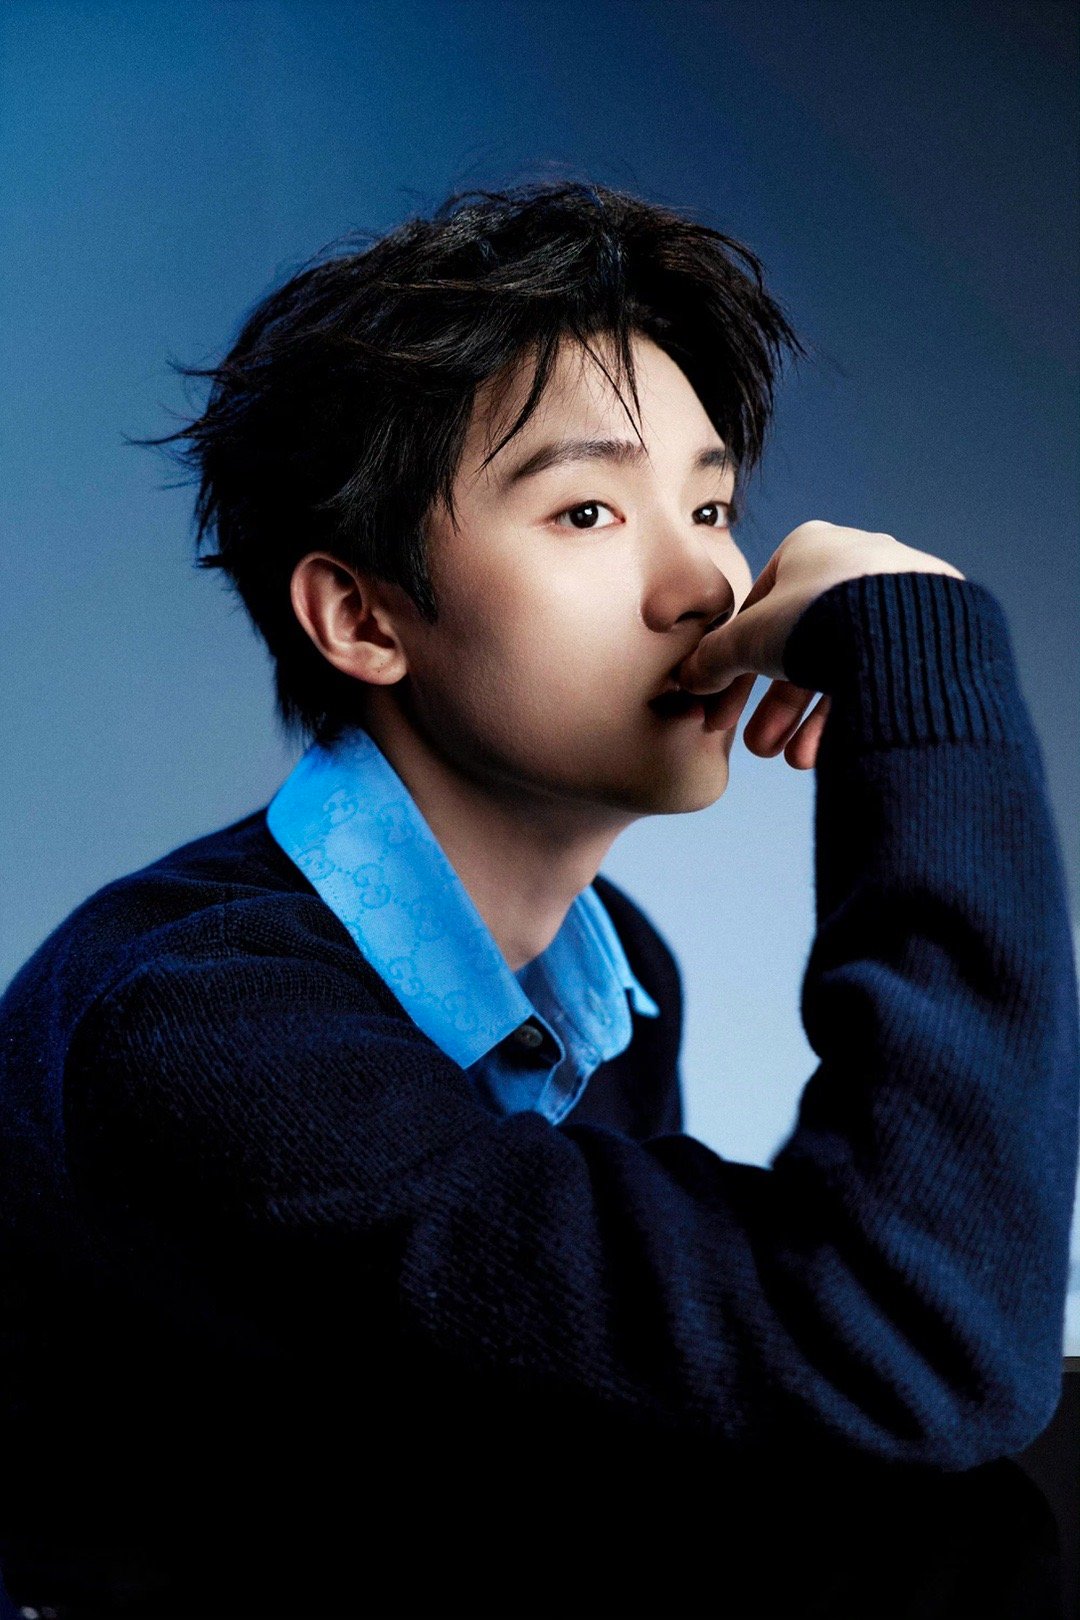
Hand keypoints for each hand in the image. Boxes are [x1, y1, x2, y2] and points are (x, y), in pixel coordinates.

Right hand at [675, 521, 965, 768]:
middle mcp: (856, 561)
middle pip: (802, 646)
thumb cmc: (817, 618)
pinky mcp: (933, 627)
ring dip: (812, 720)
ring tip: (798, 760)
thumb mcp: (747, 639)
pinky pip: (882, 672)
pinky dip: (854, 710)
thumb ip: (714, 657)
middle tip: (761, 748)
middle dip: (777, 707)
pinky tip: (837, 750)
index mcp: (810, 546)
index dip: (734, 671)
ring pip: (843, 665)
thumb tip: (689, 679)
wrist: (902, 632)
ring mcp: (898, 593)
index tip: (721, 713)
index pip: (759, 614)